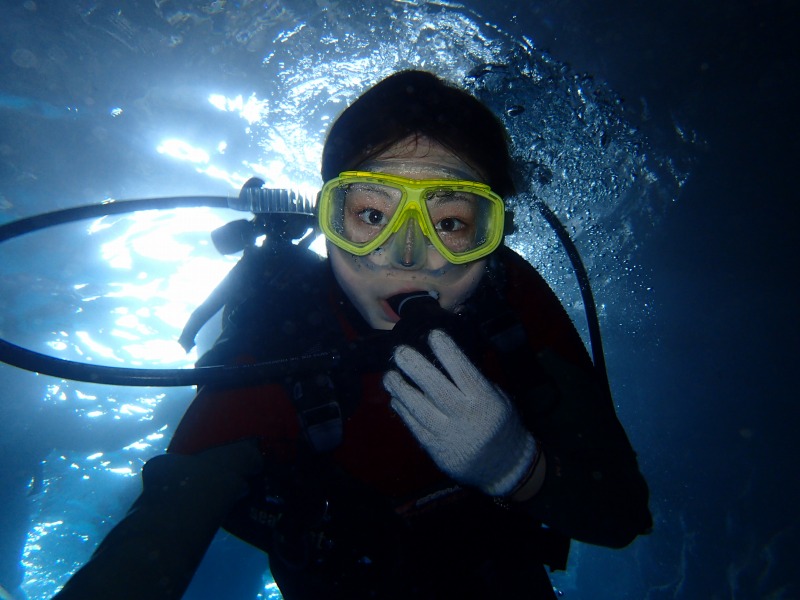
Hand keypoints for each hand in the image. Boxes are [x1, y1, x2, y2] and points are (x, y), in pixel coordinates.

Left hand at [383, 329, 537, 495]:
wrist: (504, 466)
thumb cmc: (501, 426)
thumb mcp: (499, 400)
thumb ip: (477, 383)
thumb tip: (449, 360)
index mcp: (484, 400)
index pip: (463, 371)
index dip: (447, 351)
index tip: (433, 334)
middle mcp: (464, 415)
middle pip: (435, 388)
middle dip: (415, 367)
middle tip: (400, 351)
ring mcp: (448, 434)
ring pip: (419, 408)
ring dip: (401, 389)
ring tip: (389, 375)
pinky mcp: (436, 449)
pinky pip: (415, 427)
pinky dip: (403, 411)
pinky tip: (396, 398)